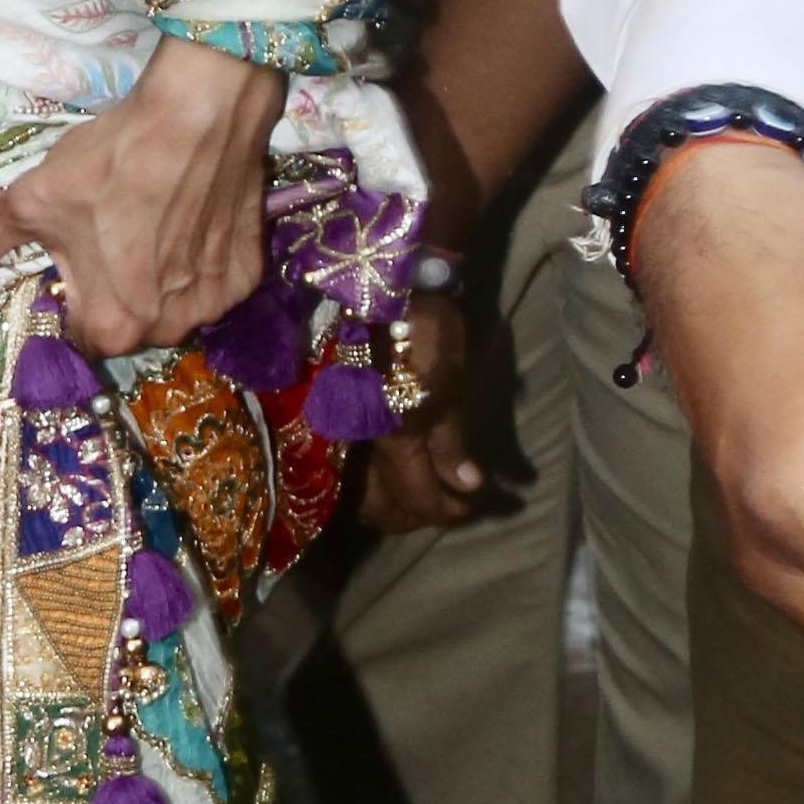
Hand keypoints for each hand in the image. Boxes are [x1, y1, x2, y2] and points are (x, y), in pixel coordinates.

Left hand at [0, 37, 285, 358]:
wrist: (198, 115)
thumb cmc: (108, 164)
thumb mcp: (32, 201)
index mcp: (109, 326)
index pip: (77, 335)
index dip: (68, 298)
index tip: (71, 260)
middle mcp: (167, 330)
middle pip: (127, 324)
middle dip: (113, 290)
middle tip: (109, 232)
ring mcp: (214, 304)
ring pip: (173, 307)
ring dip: (157, 280)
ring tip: (149, 223)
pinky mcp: (247, 274)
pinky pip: (212, 282)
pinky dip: (199, 261)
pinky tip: (189, 219)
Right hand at [356, 291, 501, 532]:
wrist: (380, 288)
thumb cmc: (425, 331)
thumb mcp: (449, 385)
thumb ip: (452, 440)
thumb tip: (468, 485)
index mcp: (391, 434)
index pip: (417, 495)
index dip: (447, 509)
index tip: (473, 504)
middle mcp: (355, 443)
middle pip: (380, 508)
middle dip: (416, 515)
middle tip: (447, 504)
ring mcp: (338, 435)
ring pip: (356, 494)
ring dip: (390, 505)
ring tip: (419, 494)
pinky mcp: (330, 423)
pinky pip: (345, 472)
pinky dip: (368, 485)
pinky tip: (388, 477)